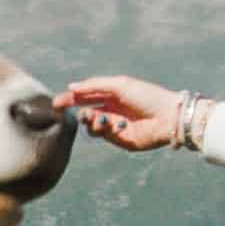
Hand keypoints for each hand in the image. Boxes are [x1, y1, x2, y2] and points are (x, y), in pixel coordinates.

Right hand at [54, 76, 184, 151]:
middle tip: (68, 111)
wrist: (167, 117)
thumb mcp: (119, 85)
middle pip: (85, 112)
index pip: (86, 96)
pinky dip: (106, 129)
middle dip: (76, 111)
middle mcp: (111, 110)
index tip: (56, 102)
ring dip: (91, 121)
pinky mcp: (120, 140)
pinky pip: (103, 135)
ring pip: (91, 126)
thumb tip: (72, 86)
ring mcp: (115, 126)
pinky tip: (118, 124)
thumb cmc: (147, 96)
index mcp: (112, 95)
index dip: (71, 98)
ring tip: (99, 118)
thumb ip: (94, 85)